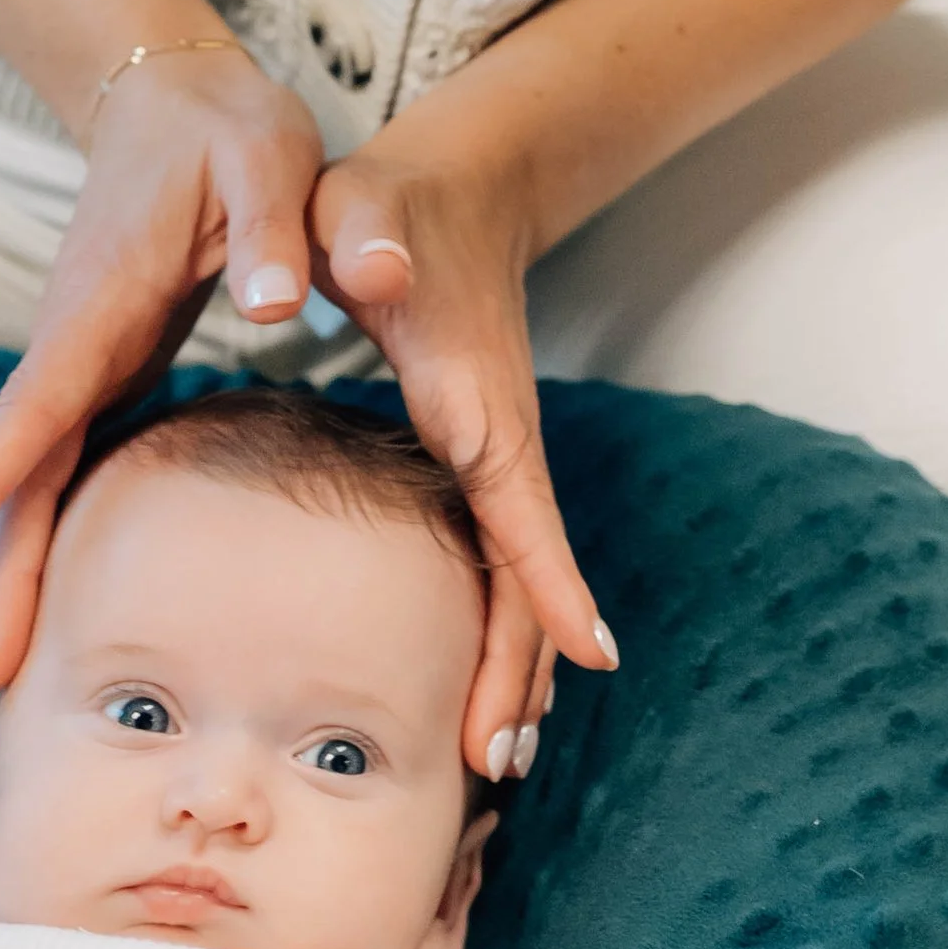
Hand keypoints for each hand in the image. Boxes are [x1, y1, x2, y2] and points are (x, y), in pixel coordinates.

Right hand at [0, 50, 326, 687]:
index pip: (34, 403)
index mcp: (103, 301)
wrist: (174, 94)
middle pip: (17, 470)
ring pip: (24, 477)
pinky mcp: (97, 368)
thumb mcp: (265, 157)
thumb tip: (281, 307)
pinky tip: (18, 591)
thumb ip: (272, 229)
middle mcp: (72, 341)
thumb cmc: (226, 129)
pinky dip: (26, 530)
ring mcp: (77, 358)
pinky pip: (51, 463)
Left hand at [311, 91, 614, 775]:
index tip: (587, 659)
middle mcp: (497, 439)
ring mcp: (494, 454)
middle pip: (527, 571)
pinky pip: (503, 557)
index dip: (549, 585)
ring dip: (519, 659)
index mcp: (471, 400)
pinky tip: (491, 677)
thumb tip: (379, 271)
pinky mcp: (476, 457)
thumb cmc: (390, 205)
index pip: (519, 508)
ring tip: (501, 751)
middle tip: (499, 761)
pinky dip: (507, 622)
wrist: (453, 186)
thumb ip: (360, 236)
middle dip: (523, 664)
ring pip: (521, 577)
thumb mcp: (362, 207)